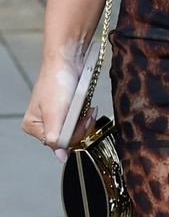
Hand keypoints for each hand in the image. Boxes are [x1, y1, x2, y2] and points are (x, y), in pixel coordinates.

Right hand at [20, 48, 82, 162]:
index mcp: (33, 127)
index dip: (73, 135)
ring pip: (75, 131)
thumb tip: (61, 157)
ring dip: (85, 121)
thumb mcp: (54, 113)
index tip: (81, 121)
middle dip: (81, 128)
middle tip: (87, 114)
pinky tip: (87, 107)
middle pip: (67, 139)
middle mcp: (42, 124)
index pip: (58, 144)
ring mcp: (55, 117)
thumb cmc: (57, 82)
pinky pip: (79, 122)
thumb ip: (57, 137)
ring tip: (88, 109)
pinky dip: (86, 116)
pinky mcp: (67, 111)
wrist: (68, 59)